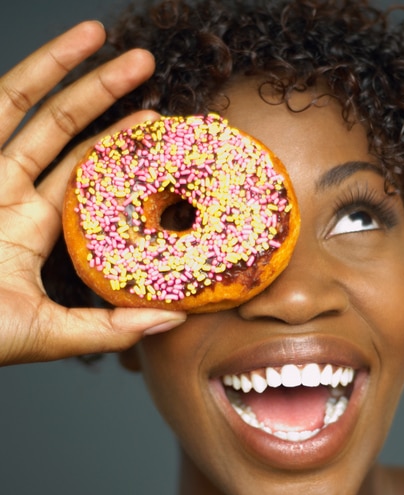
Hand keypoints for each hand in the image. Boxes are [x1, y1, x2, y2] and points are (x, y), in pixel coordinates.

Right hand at [0, 21, 184, 365]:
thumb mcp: (52, 333)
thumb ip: (111, 328)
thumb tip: (176, 318)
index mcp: (32, 230)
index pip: (85, 177)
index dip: (119, 150)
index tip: (160, 129)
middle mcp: (8, 194)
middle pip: (62, 132)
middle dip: (103, 95)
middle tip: (148, 67)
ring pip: (27, 107)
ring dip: (66, 71)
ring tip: (109, 40)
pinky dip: (26, 79)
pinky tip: (61, 49)